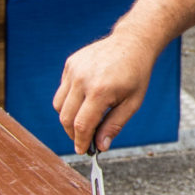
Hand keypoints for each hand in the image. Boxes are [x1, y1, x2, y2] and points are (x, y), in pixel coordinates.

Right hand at [53, 32, 156, 151]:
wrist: (132, 43)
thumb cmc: (135, 75)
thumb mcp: (132, 103)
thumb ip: (114, 125)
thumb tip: (100, 147)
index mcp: (100, 91)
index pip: (82, 125)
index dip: (80, 142)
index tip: (83, 150)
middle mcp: (82, 79)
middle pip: (66, 118)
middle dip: (73, 133)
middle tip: (85, 139)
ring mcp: (74, 70)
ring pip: (59, 105)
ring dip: (68, 118)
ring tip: (86, 119)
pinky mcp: (70, 64)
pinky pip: (62, 90)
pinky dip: (70, 101)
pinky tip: (86, 98)